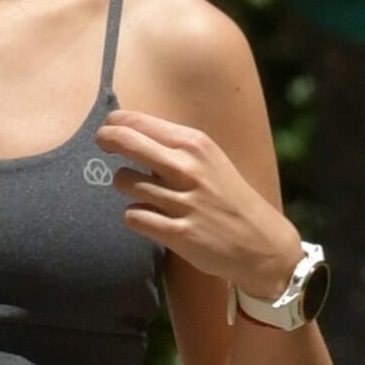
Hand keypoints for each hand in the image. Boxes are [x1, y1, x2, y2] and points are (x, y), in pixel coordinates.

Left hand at [98, 109, 304, 302]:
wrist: (261, 242)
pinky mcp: (177, 232)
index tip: (109, 129)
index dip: (115, 124)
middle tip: (103, 145)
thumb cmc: (228, 198)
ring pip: (124, 182)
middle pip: (125, 142)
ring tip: (145, 193)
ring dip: (127, 188)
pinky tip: (151, 218)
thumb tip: (128, 131)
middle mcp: (188, 168)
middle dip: (106, 140)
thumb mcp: (209, 160)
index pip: (139, 123)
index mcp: (196, 144)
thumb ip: (174, 147)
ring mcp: (183, 200)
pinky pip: (132, 216)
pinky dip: (136, 217)